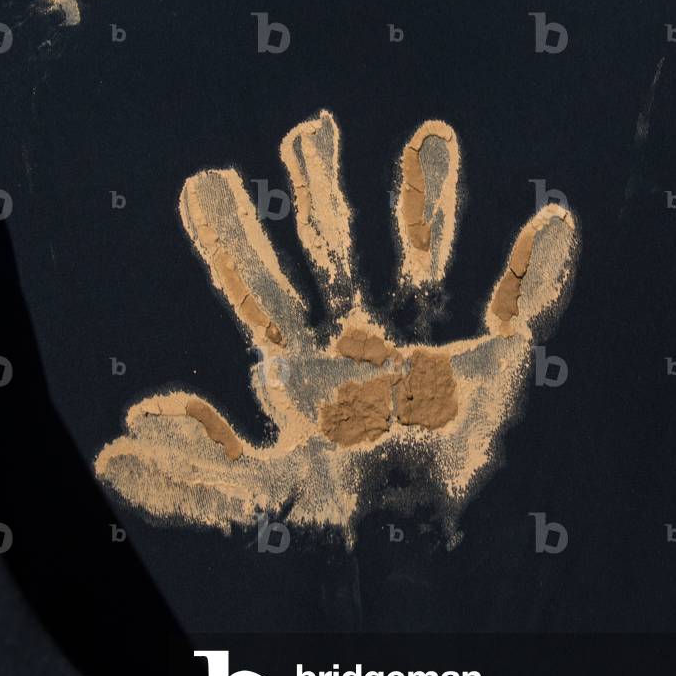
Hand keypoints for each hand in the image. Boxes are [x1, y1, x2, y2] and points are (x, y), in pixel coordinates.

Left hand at [96, 112, 576, 542]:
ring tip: (434, 132)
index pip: (258, 287)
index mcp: (304, 359)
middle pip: (333, 249)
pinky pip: (520, 305)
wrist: (419, 546)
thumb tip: (124, 433)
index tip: (201, 180)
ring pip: (425, 254)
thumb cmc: (342, 517)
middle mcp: (359, 337)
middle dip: (320, 189)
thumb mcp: (260, 501)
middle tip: (306, 130)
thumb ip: (195, 476)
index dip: (231, 235)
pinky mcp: (490, 361)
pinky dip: (539, 271)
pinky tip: (551, 223)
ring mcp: (425, 340)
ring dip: (429, 198)